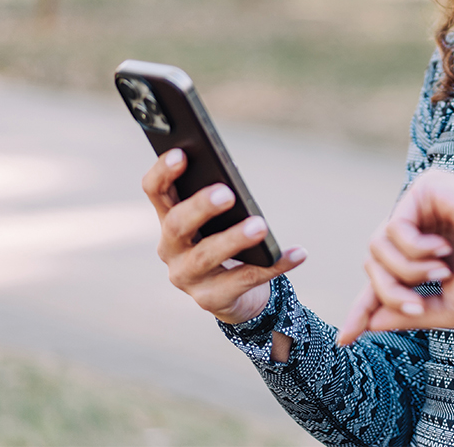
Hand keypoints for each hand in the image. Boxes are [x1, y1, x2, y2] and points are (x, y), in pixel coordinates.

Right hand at [143, 148, 306, 324]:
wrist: (236, 295)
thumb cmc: (225, 243)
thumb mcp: (218, 221)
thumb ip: (220, 202)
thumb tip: (234, 181)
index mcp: (169, 220)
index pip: (155, 192)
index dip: (163, 173)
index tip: (182, 153)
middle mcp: (170, 249)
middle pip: (178, 225)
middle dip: (201, 207)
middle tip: (227, 193)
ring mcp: (187, 278)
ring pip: (207, 255)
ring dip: (234, 239)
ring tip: (260, 226)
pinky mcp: (211, 300)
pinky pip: (246, 279)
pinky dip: (275, 264)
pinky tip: (298, 253)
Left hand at [338, 169, 453, 344]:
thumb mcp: (449, 309)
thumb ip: (409, 314)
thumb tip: (371, 324)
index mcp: (424, 257)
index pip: (382, 282)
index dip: (364, 309)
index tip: (345, 339)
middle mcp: (418, 230)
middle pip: (373, 265)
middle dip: (390, 292)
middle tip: (419, 304)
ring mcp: (419, 208)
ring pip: (377, 247)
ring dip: (406, 271)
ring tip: (442, 271)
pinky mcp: (423, 189)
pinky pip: (393, 227)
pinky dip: (414, 248)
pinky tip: (443, 247)